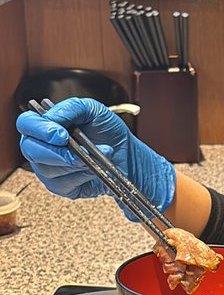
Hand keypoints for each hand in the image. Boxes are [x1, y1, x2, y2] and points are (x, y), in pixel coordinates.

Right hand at [16, 96, 175, 214]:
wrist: (126, 154)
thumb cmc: (107, 132)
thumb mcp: (93, 110)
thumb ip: (71, 108)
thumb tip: (52, 117)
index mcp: (45, 125)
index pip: (26, 123)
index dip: (39, 129)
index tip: (61, 134)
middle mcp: (41, 146)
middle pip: (30, 150)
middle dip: (56, 151)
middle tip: (80, 150)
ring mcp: (48, 168)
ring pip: (47, 169)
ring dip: (76, 163)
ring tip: (95, 155)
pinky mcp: (59, 186)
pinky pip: (62, 183)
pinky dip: (81, 175)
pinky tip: (93, 169)